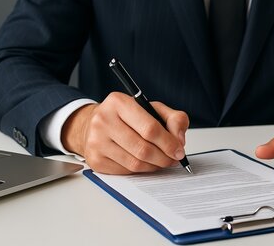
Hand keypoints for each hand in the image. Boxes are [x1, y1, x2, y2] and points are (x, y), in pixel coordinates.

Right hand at [61, 92, 188, 173]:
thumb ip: (174, 119)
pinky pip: (125, 171)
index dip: (168, 143)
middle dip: (164, 158)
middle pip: (143, 148)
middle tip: (173, 159)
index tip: (179, 151)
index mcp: (119, 102)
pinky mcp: (95, 160)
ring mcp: (96, 141)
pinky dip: (141, 170)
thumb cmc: (127, 116)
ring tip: (162, 161)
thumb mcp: (153, 108)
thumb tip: (179, 141)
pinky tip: (146, 163)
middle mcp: (103, 120)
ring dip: (154, 166)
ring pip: (135, 163)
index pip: (150, 128)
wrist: (95, 124)